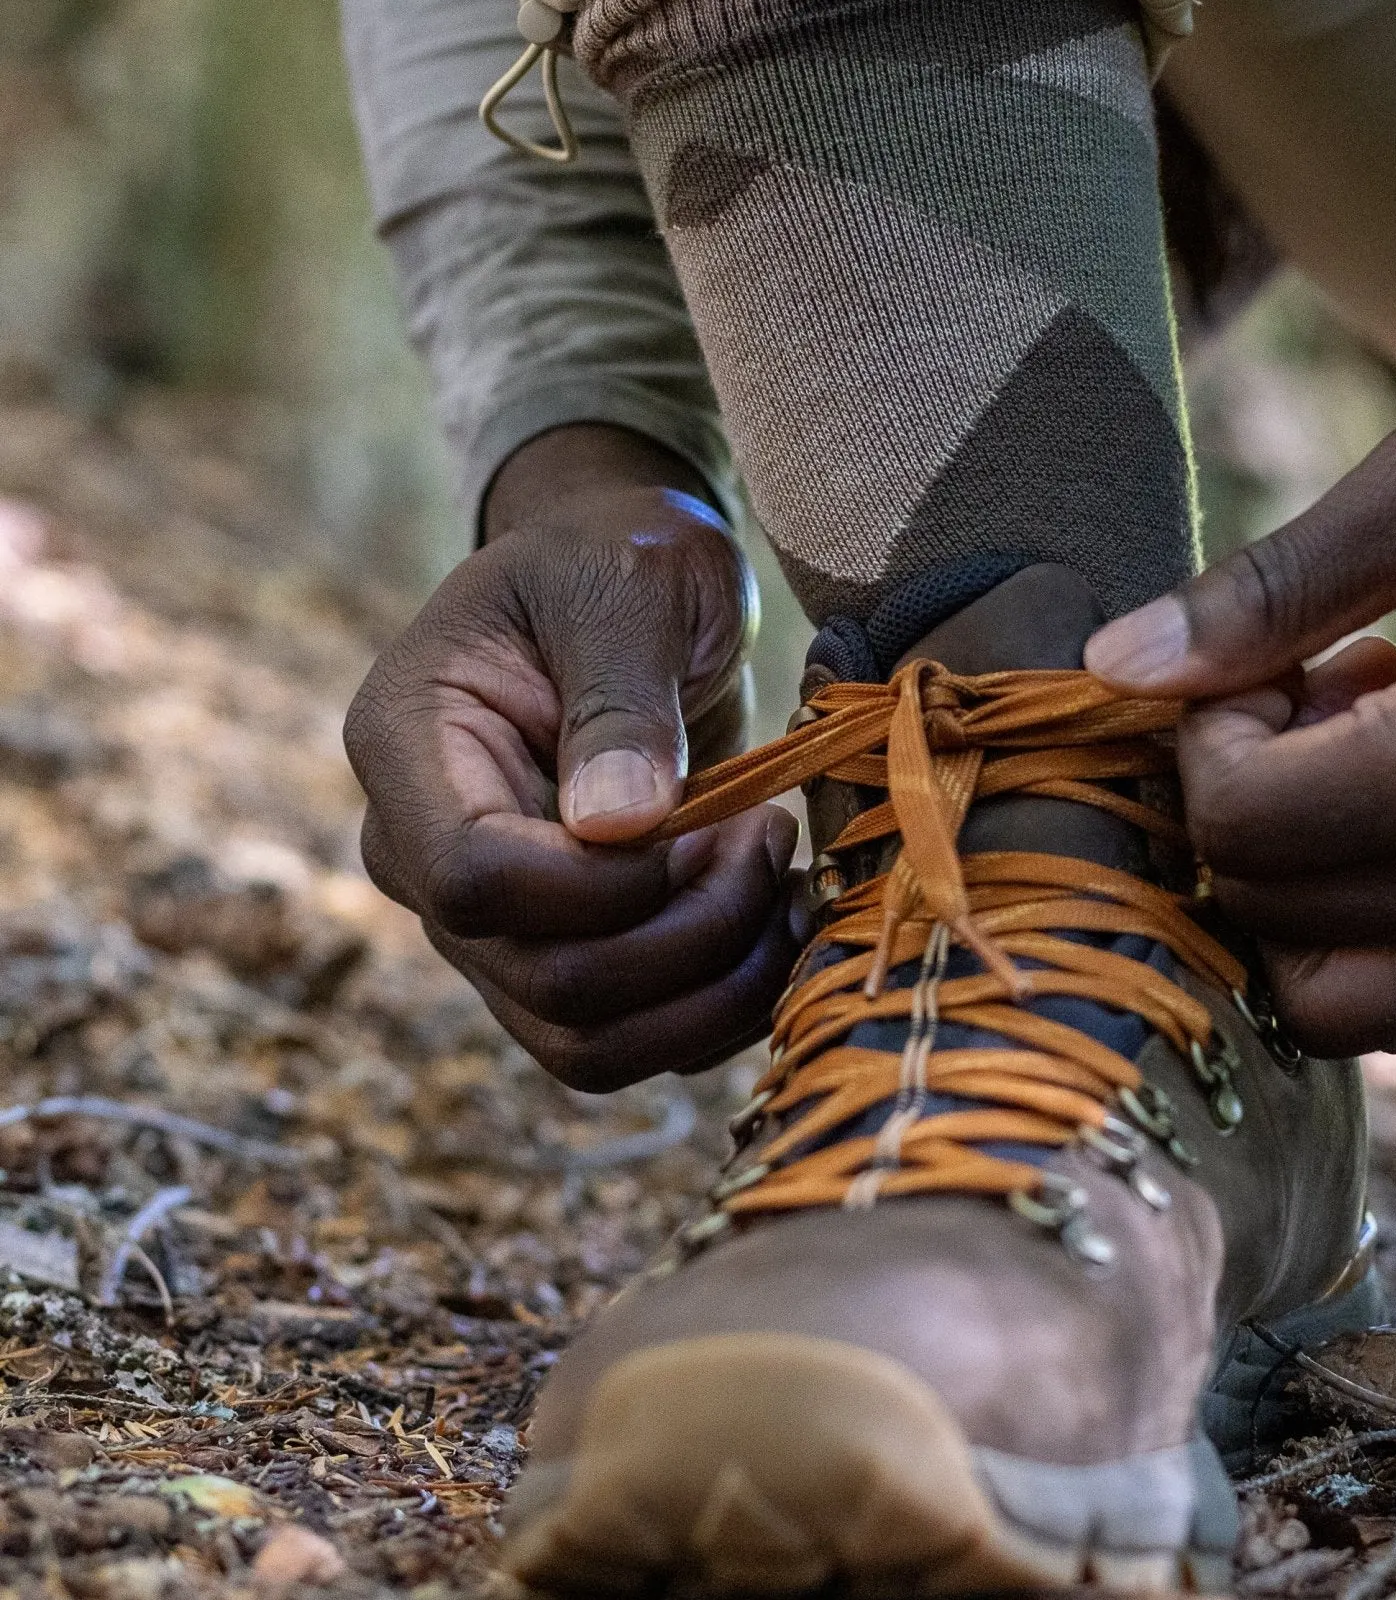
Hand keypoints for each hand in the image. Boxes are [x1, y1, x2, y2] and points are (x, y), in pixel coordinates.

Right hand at [345, 425, 797, 1088]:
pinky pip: (629, 1042)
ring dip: (714, 989)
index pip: (474, 879)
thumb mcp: (630, 586)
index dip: (605, 883)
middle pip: (544, 981)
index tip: (705, 816)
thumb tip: (617, 828)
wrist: (628, 579)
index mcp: (410, 745)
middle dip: (689, 932)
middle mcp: (423, 854)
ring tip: (781, 881)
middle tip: (770, 834)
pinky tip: (777, 923)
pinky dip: (720, 1010)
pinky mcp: (558, 954)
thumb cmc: (619, 556)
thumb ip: (621, 699)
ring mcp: (486, 922)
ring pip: (586, 1043)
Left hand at [1086, 360, 1395, 1055]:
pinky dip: (1351, 929)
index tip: (1265, 657)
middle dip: (1240, 799)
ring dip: (1288, 881)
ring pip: (1319, 995)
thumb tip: (1111, 668)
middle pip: (1266, 909)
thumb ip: (1262, 587)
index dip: (1206, 734)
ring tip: (1351, 752)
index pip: (1243, 823)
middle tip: (1304, 690)